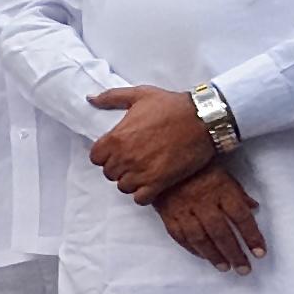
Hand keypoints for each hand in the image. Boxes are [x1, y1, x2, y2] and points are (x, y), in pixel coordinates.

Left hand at [88, 86, 214, 203]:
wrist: (202, 119)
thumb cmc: (172, 106)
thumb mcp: (139, 95)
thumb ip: (112, 97)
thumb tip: (91, 99)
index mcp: (117, 138)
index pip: (96, 157)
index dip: (105, 154)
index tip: (116, 150)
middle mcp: (126, 157)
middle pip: (109, 173)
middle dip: (118, 167)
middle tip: (133, 159)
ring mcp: (141, 172)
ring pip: (123, 187)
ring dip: (131, 181)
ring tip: (142, 170)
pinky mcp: (159, 183)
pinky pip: (140, 199)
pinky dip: (143, 194)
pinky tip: (151, 183)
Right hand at [153, 166, 264, 272]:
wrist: (163, 159)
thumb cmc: (198, 165)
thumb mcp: (223, 172)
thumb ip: (238, 192)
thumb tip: (253, 207)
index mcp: (221, 189)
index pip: (241, 216)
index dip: (252, 236)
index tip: (260, 252)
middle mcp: (203, 201)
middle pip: (221, 232)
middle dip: (234, 253)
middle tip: (244, 269)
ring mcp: (184, 209)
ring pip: (200, 238)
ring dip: (214, 255)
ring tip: (225, 268)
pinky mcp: (168, 214)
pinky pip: (180, 236)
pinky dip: (193, 249)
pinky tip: (203, 256)